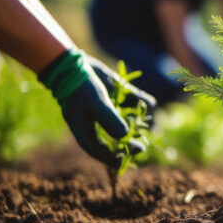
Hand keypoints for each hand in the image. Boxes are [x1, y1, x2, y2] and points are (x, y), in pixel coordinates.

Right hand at [38, 49, 144, 167]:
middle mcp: (96, 123)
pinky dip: (140, 101)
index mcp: (86, 131)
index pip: (99, 151)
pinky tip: (151, 102)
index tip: (126, 159)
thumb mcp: (96, 103)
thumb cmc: (81, 86)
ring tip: (149, 127)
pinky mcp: (112, 95)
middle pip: (113, 140)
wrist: (71, 63)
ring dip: (135, 124)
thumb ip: (109, 119)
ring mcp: (105, 109)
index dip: (113, 158)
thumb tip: (124, 135)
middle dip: (127, 143)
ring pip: (123, 121)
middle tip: (141, 147)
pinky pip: (129, 101)